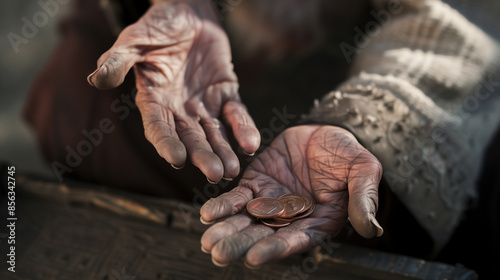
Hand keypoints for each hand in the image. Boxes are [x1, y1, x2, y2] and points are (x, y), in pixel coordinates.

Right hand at [87, 0, 259, 181]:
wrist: (188, 13)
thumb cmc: (158, 25)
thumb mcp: (135, 39)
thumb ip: (118, 59)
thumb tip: (96, 79)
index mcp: (154, 101)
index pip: (159, 128)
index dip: (167, 143)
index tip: (178, 159)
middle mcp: (179, 110)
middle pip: (190, 138)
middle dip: (202, 156)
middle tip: (214, 174)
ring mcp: (204, 104)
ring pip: (214, 134)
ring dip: (223, 151)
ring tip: (232, 170)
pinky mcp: (226, 94)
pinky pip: (236, 114)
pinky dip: (243, 128)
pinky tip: (251, 144)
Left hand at [200, 125, 382, 266]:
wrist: (326, 132)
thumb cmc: (349, 154)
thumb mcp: (363, 171)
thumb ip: (364, 198)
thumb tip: (372, 229)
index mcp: (318, 221)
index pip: (296, 240)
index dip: (276, 249)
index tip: (254, 258)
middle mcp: (291, 218)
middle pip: (264, 235)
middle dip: (241, 244)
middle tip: (219, 253)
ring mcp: (271, 202)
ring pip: (246, 220)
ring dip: (226, 230)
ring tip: (207, 241)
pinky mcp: (256, 184)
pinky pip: (237, 197)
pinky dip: (223, 206)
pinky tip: (207, 214)